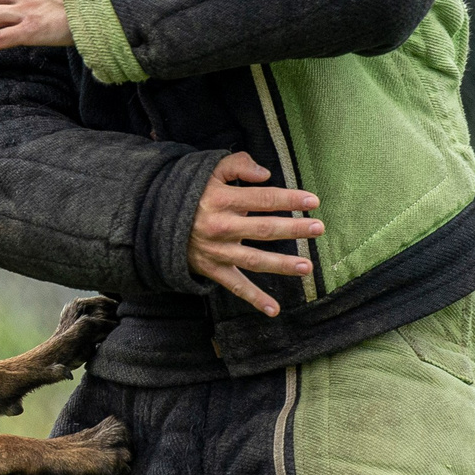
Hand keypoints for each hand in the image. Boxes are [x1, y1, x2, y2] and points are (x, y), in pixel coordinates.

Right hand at [188, 152, 319, 317]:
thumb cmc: (191, 193)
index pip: (263, 199)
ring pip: (254, 260)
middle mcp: (221, 227)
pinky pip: (235, 286)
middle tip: (318, 228)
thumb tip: (267, 175)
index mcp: (222, 200)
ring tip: (307, 267)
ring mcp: (217, 251)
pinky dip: (254, 299)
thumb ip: (238, 165)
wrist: (156, 220)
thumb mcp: (209, 171)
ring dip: (282, 265)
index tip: (312, 201)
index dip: (289, 200)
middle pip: (264, 230)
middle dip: (293, 230)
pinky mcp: (212, 269)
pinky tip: (274, 309)